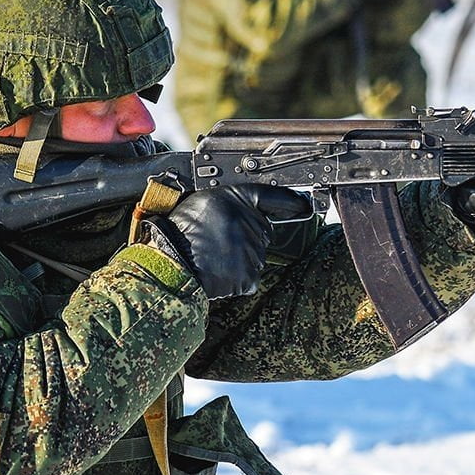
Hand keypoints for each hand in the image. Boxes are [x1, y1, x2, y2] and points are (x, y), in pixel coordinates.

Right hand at [151, 185, 311, 298]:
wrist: (170, 262)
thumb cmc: (180, 231)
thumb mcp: (204, 200)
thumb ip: (231, 203)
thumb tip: (249, 210)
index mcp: (238, 200)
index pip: (272, 197)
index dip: (290, 201)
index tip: (303, 205)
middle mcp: (251, 223)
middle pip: (262, 231)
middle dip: (247, 236)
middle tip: (219, 239)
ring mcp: (252, 251)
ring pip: (255, 255)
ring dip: (240, 257)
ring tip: (213, 256)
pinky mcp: (249, 276)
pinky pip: (249, 277)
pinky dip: (236, 277)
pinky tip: (218, 271)